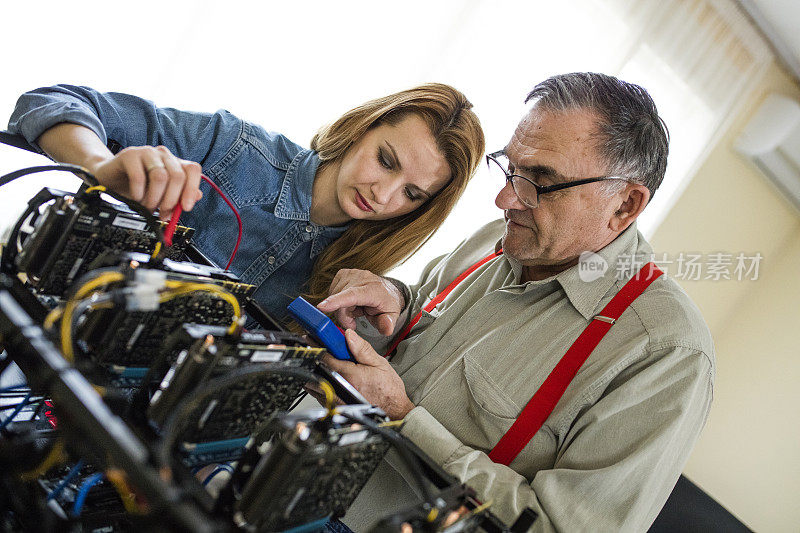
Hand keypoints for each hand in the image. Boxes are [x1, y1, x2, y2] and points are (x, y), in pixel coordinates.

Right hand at [86, 145, 202, 219]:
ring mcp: (147, 152)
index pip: (193, 170)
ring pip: (161, 176)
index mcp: (175, 163)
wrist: (109, 179)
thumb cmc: (137, 187)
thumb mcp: (161, 195)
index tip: (186, 208)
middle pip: (177, 176)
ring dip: (154, 198)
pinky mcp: (130, 154)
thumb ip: (179, 196)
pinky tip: (136, 198)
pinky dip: (139, 193)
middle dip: (171, 200)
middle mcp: (163, 155)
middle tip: (162, 213)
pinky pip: (139, 176)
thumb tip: (197, 197)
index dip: (192, 189)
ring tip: (147, 207)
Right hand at [317, 269, 404, 334]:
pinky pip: (332, 293)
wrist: (385, 291)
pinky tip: (350, 302)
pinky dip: (339, 301)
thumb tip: (387, 328)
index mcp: (373, 289)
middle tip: (354, 321)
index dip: (336, 301)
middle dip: (344, 317)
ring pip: (334, 298)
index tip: (322, 307)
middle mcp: (362, 278)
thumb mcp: (392, 317)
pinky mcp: (342, 273)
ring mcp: (351, 274)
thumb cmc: (386, 304)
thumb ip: (387, 324)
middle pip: (340, 302)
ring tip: (355, 309)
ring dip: (342, 309)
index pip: (353, 295)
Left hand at [321, 329, 413, 419]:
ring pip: (316, 383)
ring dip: (317, 372)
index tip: (314, 339)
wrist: (393, 410)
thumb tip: (349, 335)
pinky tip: (328, 379)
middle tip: (320, 351)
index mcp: (351, 375)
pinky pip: (320, 394)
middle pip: (318, 370)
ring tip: (325, 365)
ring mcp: (337, 399)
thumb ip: (362, 348)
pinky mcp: (335, 406)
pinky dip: (320, 385)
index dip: (319, 346)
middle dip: (317, 358)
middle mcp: (341, 389)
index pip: (327, 357)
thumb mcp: (379, 363)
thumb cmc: (388, 389)